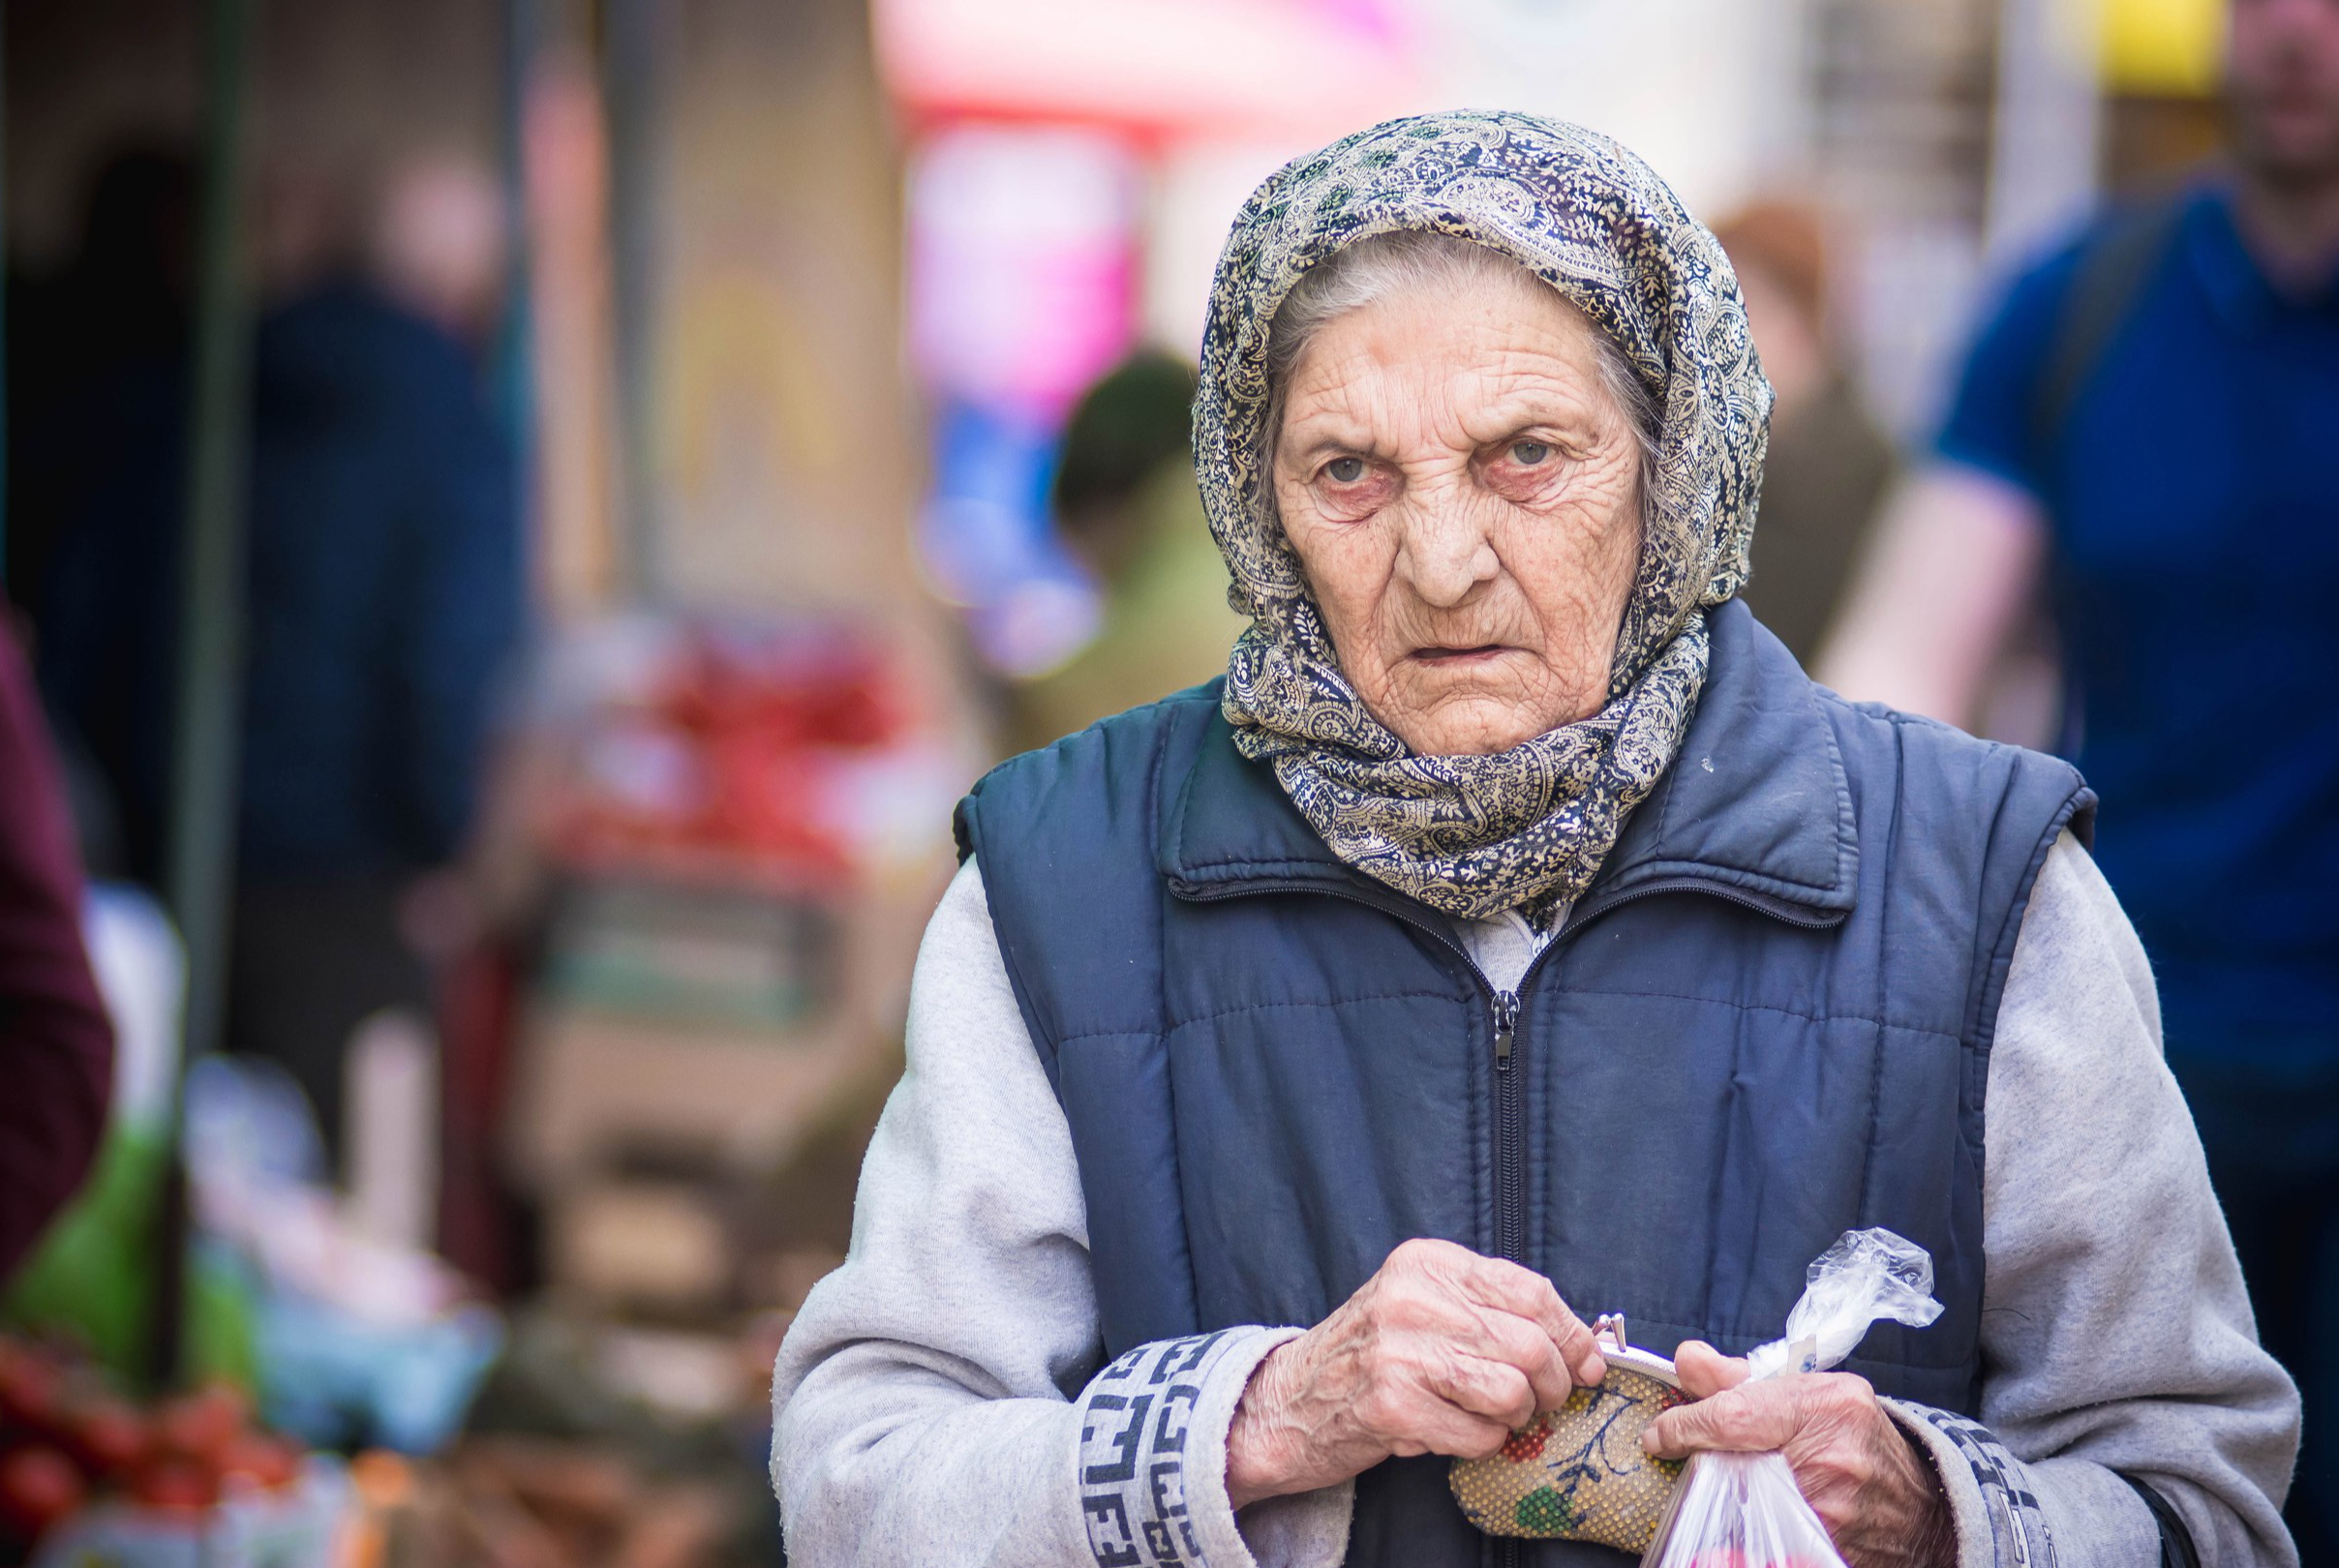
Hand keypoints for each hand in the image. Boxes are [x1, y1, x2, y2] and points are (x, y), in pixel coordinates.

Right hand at [1224, 1238, 1605, 1507]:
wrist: (1289, 1401)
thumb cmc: (1370, 1355)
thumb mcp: (1423, 1305)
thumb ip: (1491, 1310)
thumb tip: (1584, 1345)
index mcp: (1426, 1262)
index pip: (1530, 1290)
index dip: (1572, 1333)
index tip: (1588, 1363)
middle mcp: (1412, 1297)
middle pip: (1529, 1345)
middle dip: (1552, 1385)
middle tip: (1542, 1401)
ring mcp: (1398, 1351)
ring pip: (1511, 1391)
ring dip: (1515, 1417)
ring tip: (1489, 1416)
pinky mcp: (1392, 1406)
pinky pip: (1480, 1434)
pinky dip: (1481, 1443)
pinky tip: (1453, 1431)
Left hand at [1642, 1342, 1953, 1567]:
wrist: (1923, 1507)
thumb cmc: (1856, 1438)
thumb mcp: (1809, 1392)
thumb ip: (1740, 1377)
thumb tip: (1686, 1357)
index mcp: (1828, 1406)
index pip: (1735, 1415)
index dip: (1686, 1425)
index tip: (1660, 1435)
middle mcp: (1834, 1459)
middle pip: (1736, 1462)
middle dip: (1706, 1461)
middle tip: (1691, 1459)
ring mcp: (1834, 1513)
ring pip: (1748, 1507)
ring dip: (1727, 1498)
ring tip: (1735, 1484)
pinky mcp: (1830, 1552)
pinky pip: (1768, 1544)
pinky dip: (1749, 1533)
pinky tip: (1751, 1519)